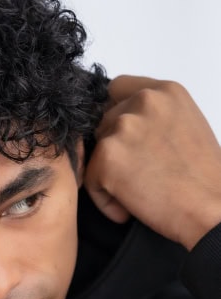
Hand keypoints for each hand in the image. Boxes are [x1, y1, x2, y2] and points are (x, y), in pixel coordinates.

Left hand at [84, 75, 220, 249]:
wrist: (210, 209)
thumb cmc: (203, 178)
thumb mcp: (185, 126)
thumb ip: (154, 118)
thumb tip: (124, 125)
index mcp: (165, 91)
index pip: (117, 88)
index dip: (115, 116)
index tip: (123, 139)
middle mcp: (144, 101)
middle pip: (103, 122)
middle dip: (113, 149)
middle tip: (139, 175)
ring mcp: (124, 126)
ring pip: (96, 151)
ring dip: (108, 175)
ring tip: (138, 192)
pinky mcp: (109, 156)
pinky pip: (90, 180)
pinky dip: (104, 200)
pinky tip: (129, 209)